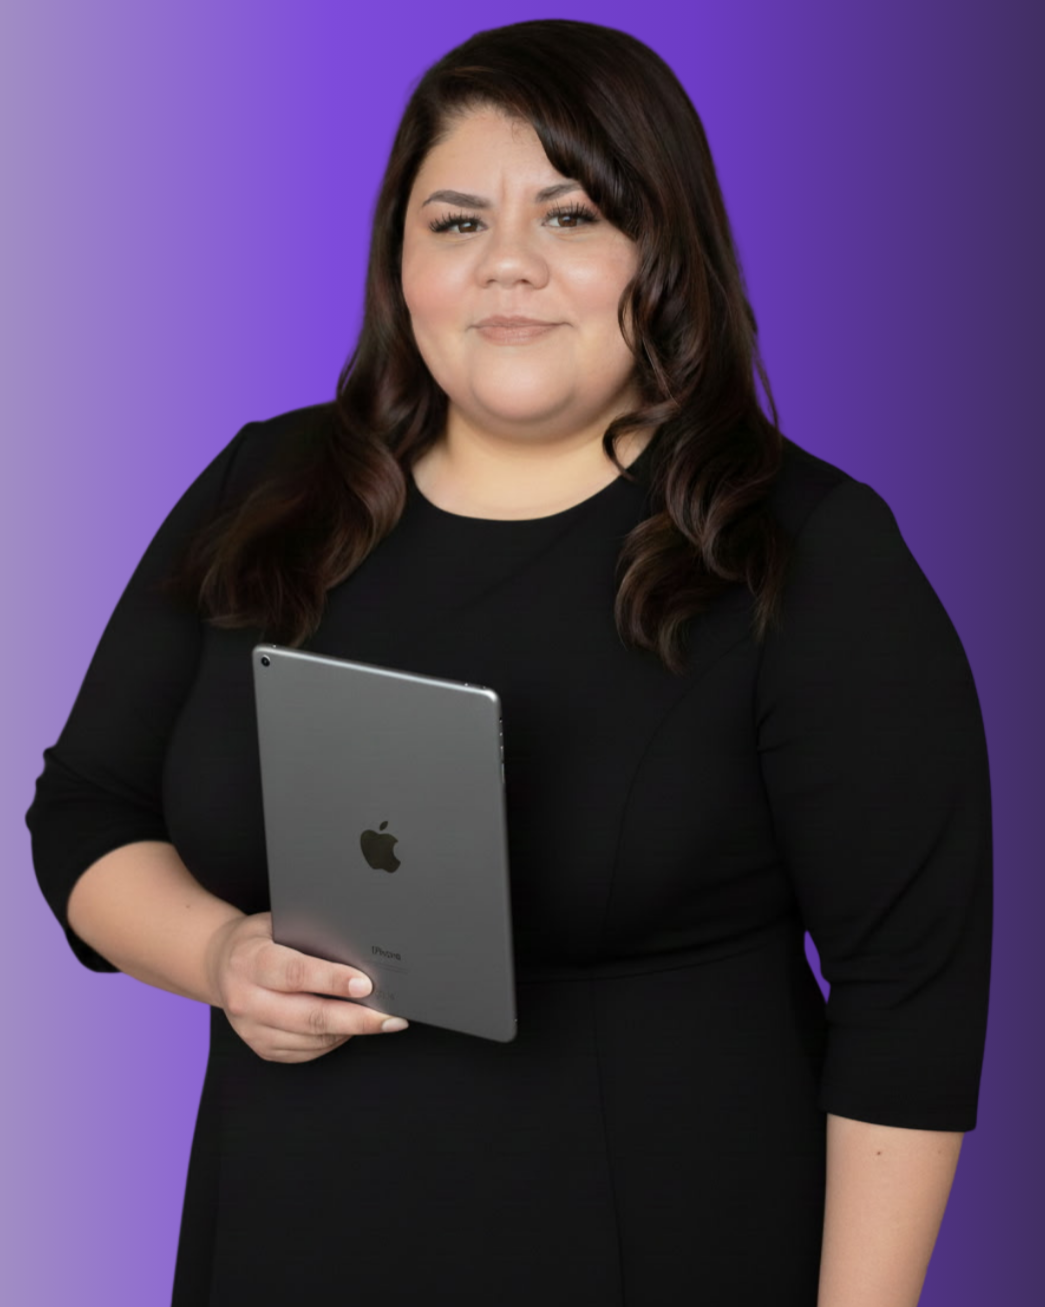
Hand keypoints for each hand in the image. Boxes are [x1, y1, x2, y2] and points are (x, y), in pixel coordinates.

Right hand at [204, 911, 407, 1061]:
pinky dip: (333, 1041)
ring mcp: (251, 1029)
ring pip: (311, 1039)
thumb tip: (359, 946)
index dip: (333, 980)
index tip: (366, 984)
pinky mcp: (261, 1048)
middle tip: (390, 1018)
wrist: (220, 964)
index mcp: (250, 961)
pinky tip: (350, 1028)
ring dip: (350, 1032)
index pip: (296, 973)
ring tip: (380, 1021)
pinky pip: (305, 1052)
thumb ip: (310, 935)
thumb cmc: (259, 939)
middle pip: (309, 1016)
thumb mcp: (277, 924)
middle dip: (356, 1019)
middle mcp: (246, 999)